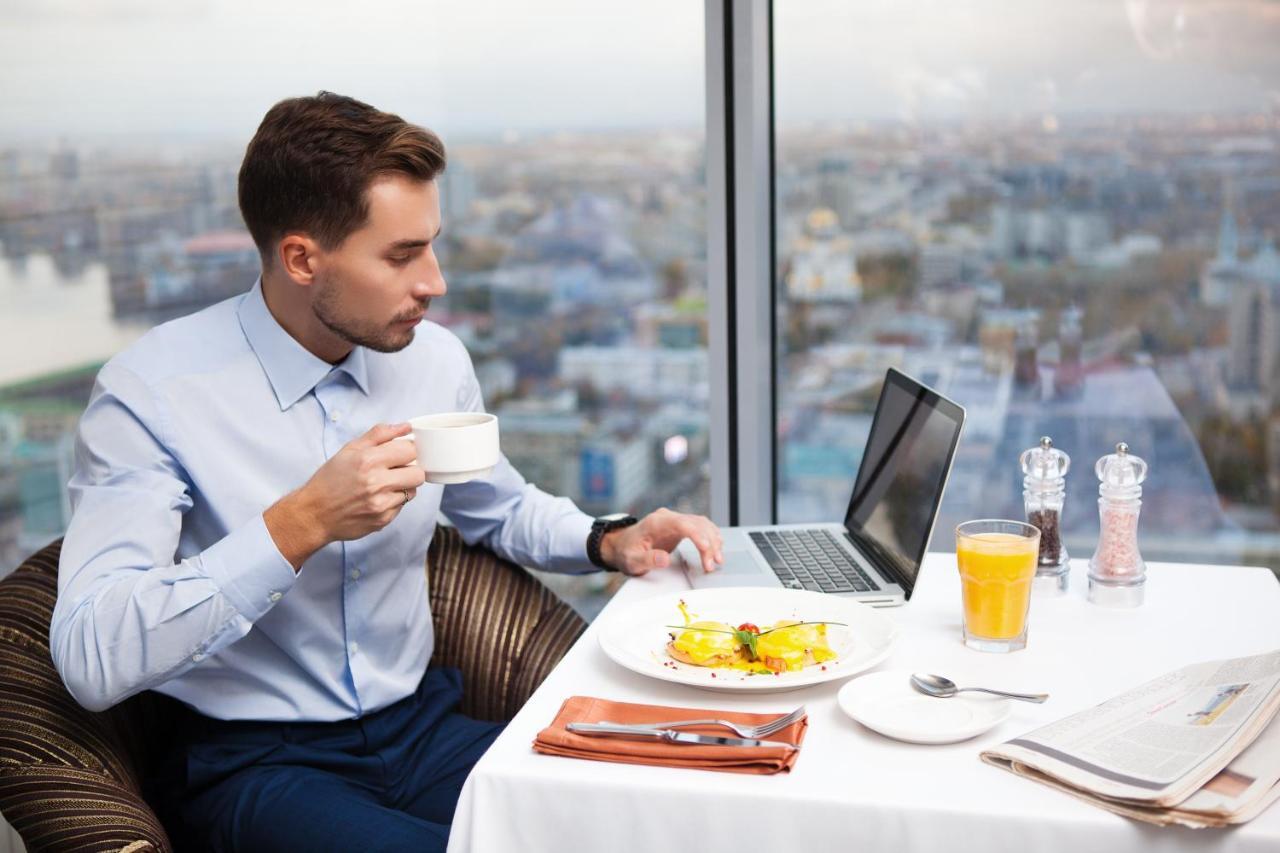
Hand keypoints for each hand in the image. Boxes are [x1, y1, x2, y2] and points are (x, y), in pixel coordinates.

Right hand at [265, 422, 425, 568]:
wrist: (314, 513)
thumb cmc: (330, 480)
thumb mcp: (350, 449)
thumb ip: (380, 434)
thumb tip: (406, 426)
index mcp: (368, 460)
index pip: (410, 450)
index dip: (406, 450)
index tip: (400, 453)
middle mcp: (376, 482)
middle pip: (418, 473)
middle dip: (410, 469)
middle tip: (396, 470)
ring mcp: (381, 503)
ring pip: (413, 491)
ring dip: (403, 486)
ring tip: (383, 485)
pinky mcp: (383, 520)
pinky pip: (402, 506)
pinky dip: (394, 501)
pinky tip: (377, 498)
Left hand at [600, 508, 723, 576]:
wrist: (621, 546)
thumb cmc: (626, 552)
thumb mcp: (632, 560)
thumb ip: (648, 559)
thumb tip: (664, 559)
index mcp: (656, 522)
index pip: (682, 523)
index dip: (697, 534)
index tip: (706, 548)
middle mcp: (667, 518)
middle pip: (696, 524)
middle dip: (708, 543)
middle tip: (711, 563)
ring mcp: (674, 521)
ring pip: (701, 524)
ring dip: (712, 540)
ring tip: (717, 559)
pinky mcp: (680, 527)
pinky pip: (700, 527)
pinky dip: (710, 537)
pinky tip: (716, 547)